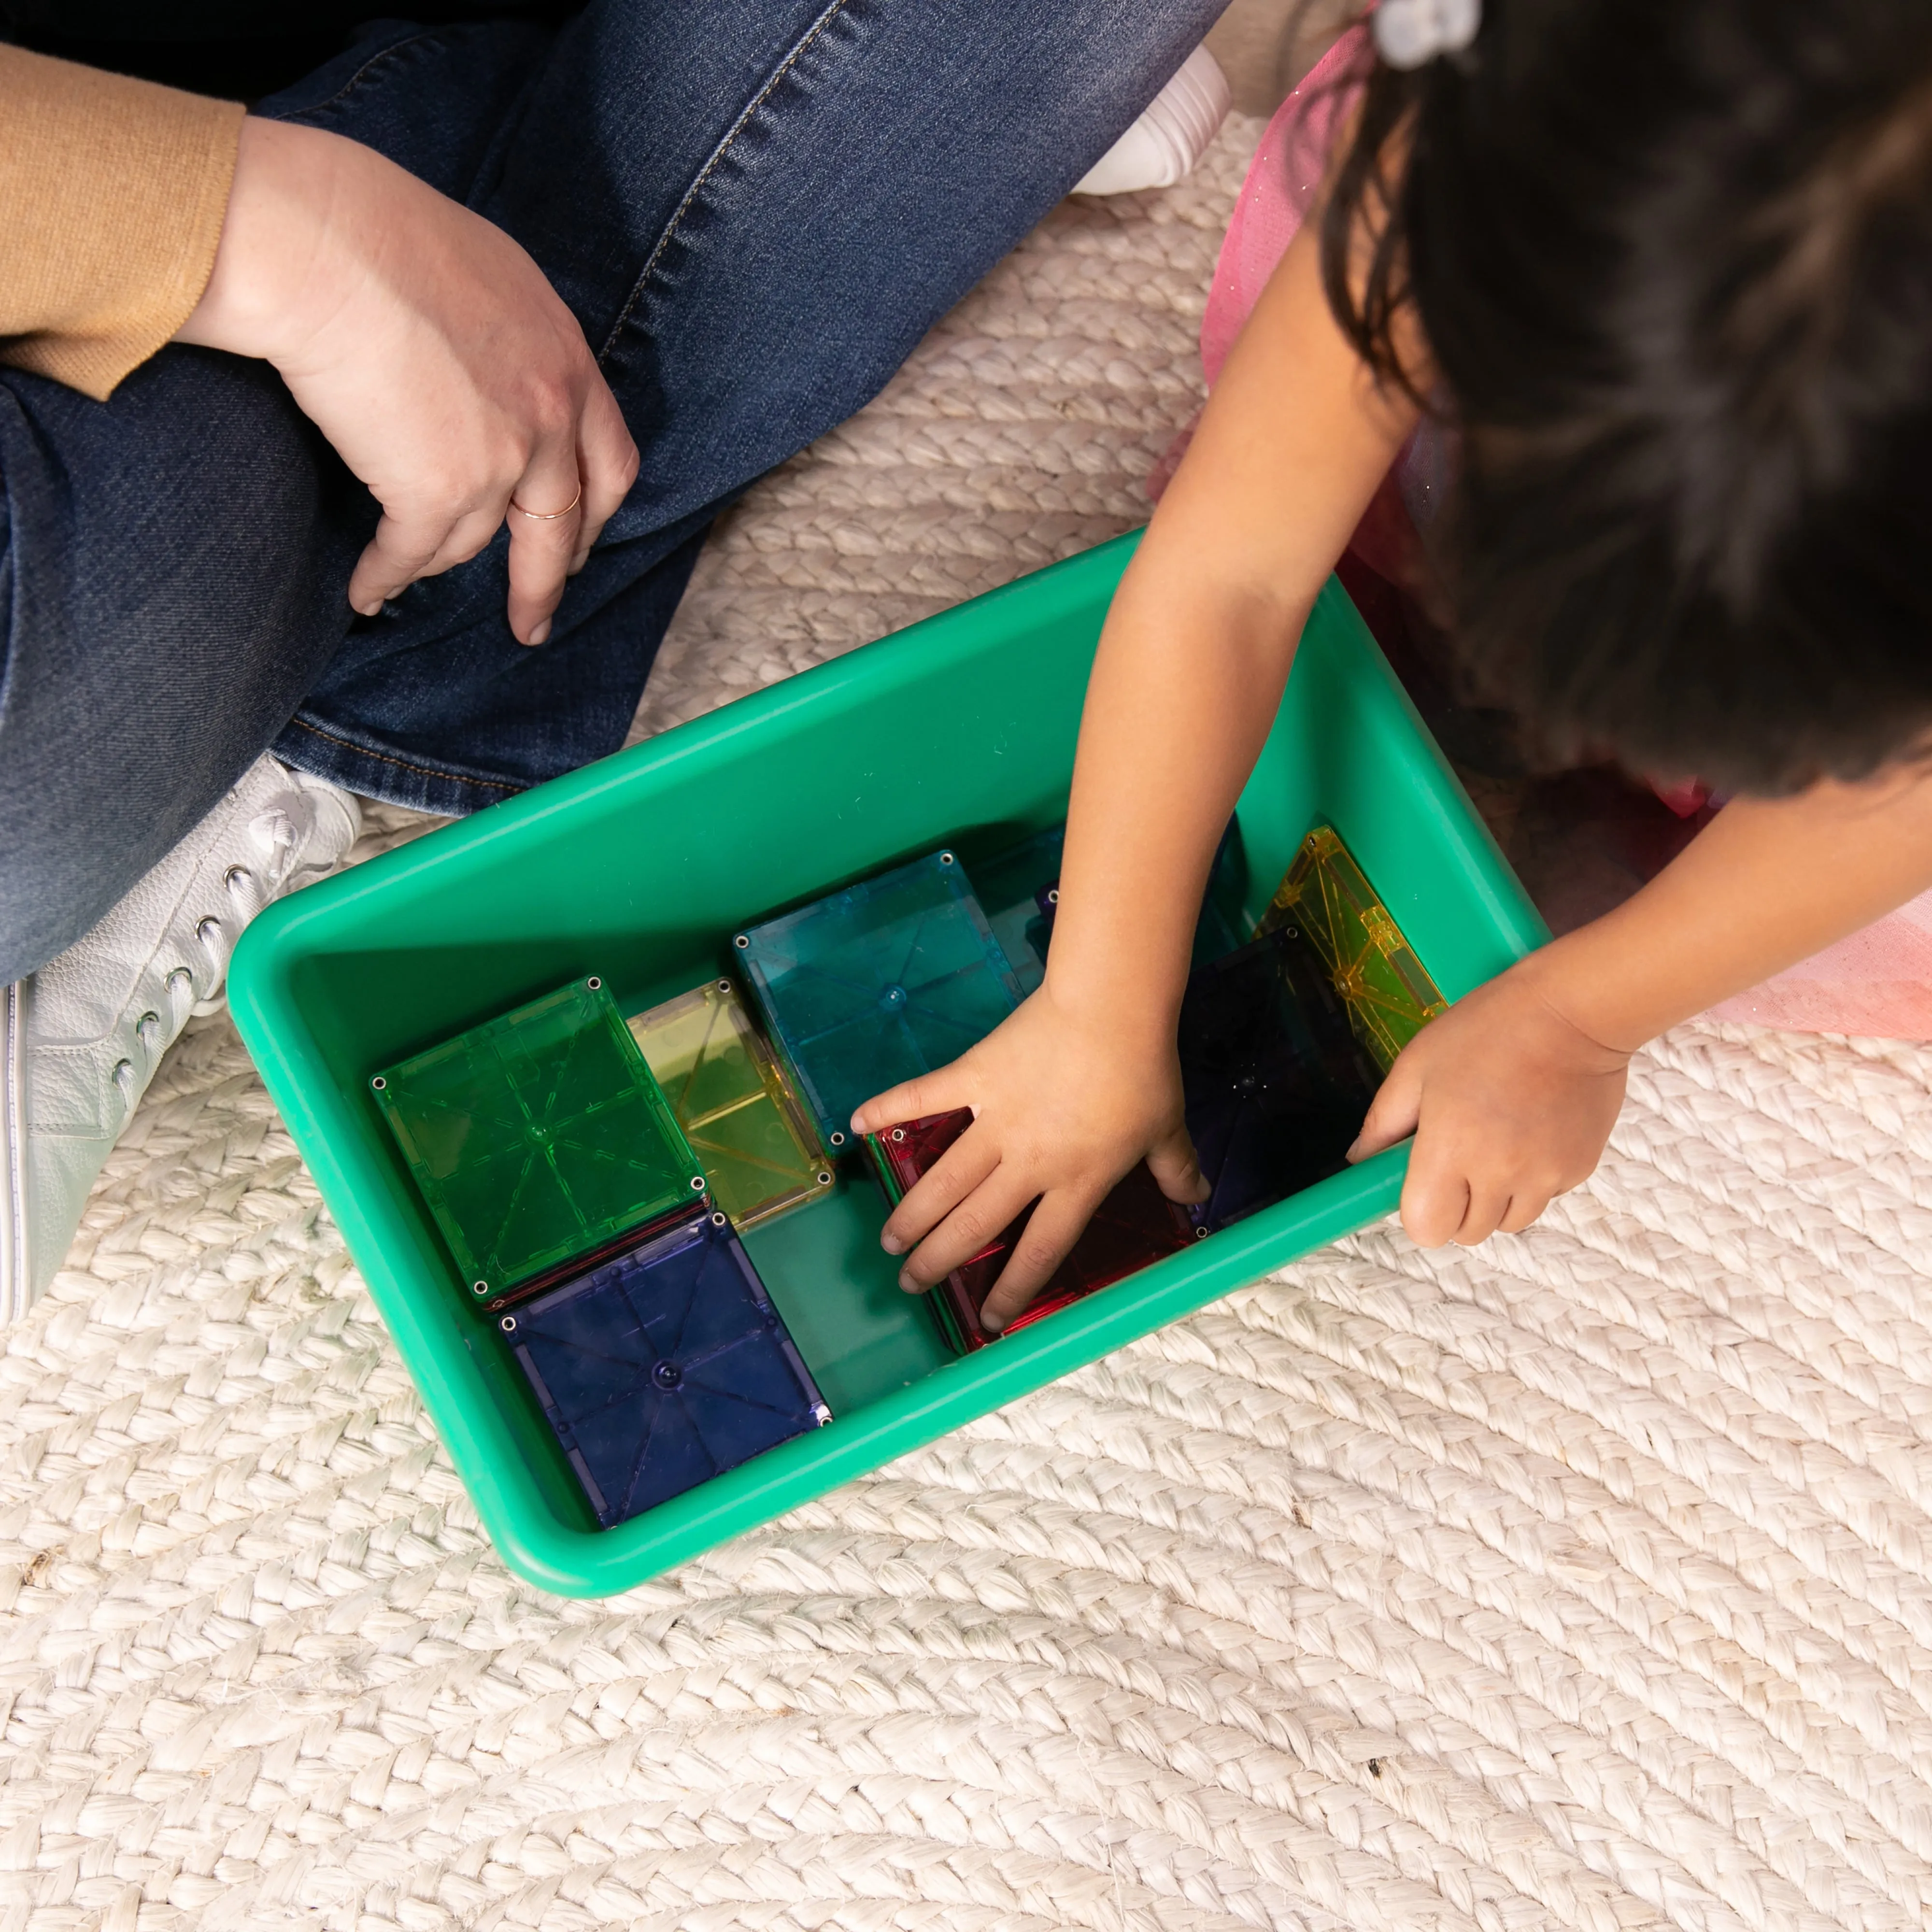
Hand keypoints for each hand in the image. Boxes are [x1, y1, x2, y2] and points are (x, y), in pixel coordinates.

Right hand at [177, 115, 637, 643]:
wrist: (321, 240)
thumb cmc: (379, 232)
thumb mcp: (489, 279)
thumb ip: (511, 343)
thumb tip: (495, 375)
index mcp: (568, 361)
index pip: (607, 462)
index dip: (592, 514)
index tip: (579, 546)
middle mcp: (550, 417)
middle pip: (564, 527)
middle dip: (545, 581)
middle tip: (531, 621)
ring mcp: (500, 460)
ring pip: (473, 539)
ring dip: (438, 562)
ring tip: (411, 573)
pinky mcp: (436, 489)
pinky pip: (412, 554)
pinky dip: (386, 578)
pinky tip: (369, 593)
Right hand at [850, 986, 1209, 1333]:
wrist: (1111, 1008)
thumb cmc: (1142, 1071)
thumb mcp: (1167, 1128)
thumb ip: (1177, 1169)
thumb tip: (1199, 1196)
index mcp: (1075, 1182)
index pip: (1040, 1249)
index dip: (1012, 1288)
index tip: (988, 1319)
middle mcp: (1028, 1163)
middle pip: (976, 1225)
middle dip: (940, 1261)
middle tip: (911, 1283)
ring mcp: (995, 1121)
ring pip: (943, 1180)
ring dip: (913, 1214)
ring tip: (891, 1241)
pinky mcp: (974, 1078)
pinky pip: (924, 1097)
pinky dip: (888, 1108)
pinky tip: (857, 1124)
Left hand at [1348, 961, 1630, 1244]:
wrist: (1571, 1012)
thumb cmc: (1485, 1031)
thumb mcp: (1417, 1066)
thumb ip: (1383, 1122)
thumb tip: (1359, 1161)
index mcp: (1450, 1148)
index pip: (1427, 1228)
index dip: (1420, 1213)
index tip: (1422, 1184)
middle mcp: (1499, 1172)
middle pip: (1468, 1233)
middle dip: (1455, 1208)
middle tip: (1457, 1161)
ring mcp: (1544, 1175)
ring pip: (1508, 1223)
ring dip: (1495, 1201)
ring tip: (1495, 1148)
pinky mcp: (1578, 1169)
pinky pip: (1544, 1198)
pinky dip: (1532, 1181)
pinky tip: (1530, 1136)